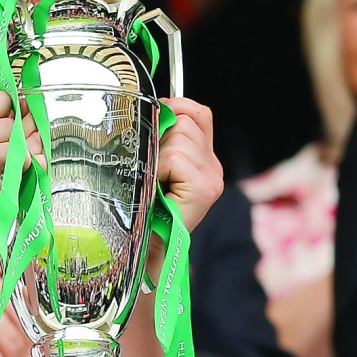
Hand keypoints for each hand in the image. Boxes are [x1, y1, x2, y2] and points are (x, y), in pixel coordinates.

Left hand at [157, 97, 223, 231]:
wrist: (149, 248)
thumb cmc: (144, 210)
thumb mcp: (152, 168)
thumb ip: (159, 142)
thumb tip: (147, 111)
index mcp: (203, 157)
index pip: (198, 113)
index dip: (174, 109)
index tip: (153, 121)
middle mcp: (212, 165)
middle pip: (186, 121)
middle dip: (160, 136)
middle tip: (151, 167)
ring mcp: (212, 176)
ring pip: (179, 137)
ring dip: (157, 155)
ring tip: (153, 180)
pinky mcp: (205, 187)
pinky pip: (174, 157)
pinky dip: (158, 168)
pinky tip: (157, 187)